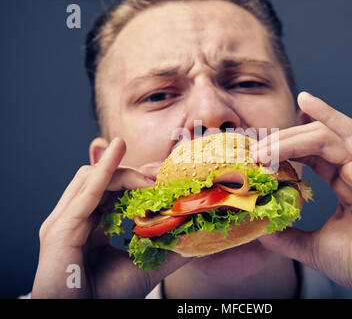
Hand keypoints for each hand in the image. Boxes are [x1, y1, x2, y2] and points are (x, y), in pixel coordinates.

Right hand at [32, 137, 190, 297]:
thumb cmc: (106, 296)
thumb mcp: (145, 266)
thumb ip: (168, 250)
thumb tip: (198, 238)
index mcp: (91, 225)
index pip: (113, 191)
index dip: (138, 181)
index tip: (164, 179)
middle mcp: (76, 219)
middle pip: (104, 180)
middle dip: (133, 174)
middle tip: (161, 175)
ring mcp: (65, 221)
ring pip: (93, 177)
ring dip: (124, 172)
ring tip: (151, 177)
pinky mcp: (60, 227)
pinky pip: (86, 188)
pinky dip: (104, 167)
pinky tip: (117, 147)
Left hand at [253, 92, 351, 297]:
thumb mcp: (313, 247)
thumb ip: (288, 235)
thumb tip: (261, 229)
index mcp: (343, 184)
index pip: (308, 156)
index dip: (281, 152)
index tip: (255, 157)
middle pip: (311, 142)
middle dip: (280, 143)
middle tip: (254, 152)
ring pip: (323, 136)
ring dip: (290, 137)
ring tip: (264, 147)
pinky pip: (350, 132)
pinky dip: (328, 114)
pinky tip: (305, 101)